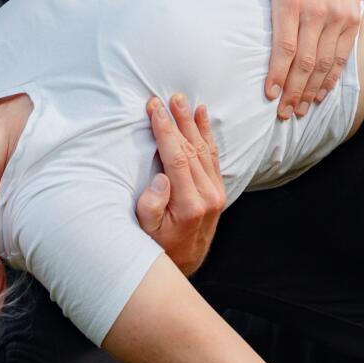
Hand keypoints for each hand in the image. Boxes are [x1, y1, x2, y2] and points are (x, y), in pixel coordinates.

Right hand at [137, 94, 226, 275]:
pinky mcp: (218, 192)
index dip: (165, 130)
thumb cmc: (157, 247)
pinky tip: (202, 118)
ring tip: (184, 102)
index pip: (177, 157)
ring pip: (205, 150)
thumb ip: (151, 207)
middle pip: (193, 149)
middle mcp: (208, 196)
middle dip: (179, 121)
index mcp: (190, 204)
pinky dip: (208, 136)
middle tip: (170, 97)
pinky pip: (213, 158)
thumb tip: (162, 178)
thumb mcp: (145, 232)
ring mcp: (216, 193)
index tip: (154, 108)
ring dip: (193, 124)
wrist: (184, 265)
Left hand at [194, 0, 363, 119]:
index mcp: (290, 0)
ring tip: (301, 109)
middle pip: (306, 60)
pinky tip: (321, 93)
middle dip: (295, 91)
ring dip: (313, 90)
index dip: (278, 72)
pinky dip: (331, 78)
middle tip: (285, 113)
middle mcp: (316, 10)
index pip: (285, 45)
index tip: (269, 94)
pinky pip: (341, 56)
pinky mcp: (351, 21)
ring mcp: (337, 17)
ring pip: (325, 63)